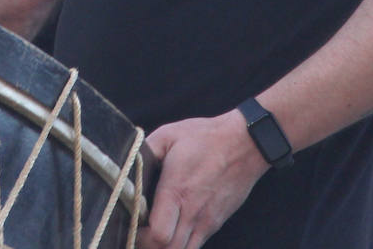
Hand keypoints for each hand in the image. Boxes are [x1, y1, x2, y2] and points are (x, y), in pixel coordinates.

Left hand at [138, 109, 267, 248]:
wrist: (245, 143)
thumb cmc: (205, 137)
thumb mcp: (168, 135)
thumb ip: (144, 152)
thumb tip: (127, 165)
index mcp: (177, 191)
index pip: (159, 234)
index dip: (141, 236)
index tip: (131, 224)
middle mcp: (193, 211)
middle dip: (149, 246)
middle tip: (138, 232)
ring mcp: (208, 220)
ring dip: (167, 248)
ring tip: (155, 233)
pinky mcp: (216, 222)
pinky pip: (197, 244)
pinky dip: (182, 244)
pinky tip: (173, 230)